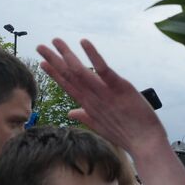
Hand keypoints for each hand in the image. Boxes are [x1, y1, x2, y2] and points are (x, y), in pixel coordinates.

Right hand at [36, 39, 167, 157]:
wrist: (145, 143)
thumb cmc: (125, 135)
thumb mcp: (101, 125)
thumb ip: (84, 116)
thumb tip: (70, 113)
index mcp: (87, 105)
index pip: (67, 86)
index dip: (54, 73)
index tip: (42, 63)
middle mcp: (92, 98)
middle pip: (69, 76)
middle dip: (54, 60)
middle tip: (40, 46)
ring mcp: (104, 92)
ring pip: (80, 71)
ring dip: (67, 54)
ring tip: (56, 41)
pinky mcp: (119, 87)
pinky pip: (103, 69)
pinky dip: (93, 55)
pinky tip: (84, 42)